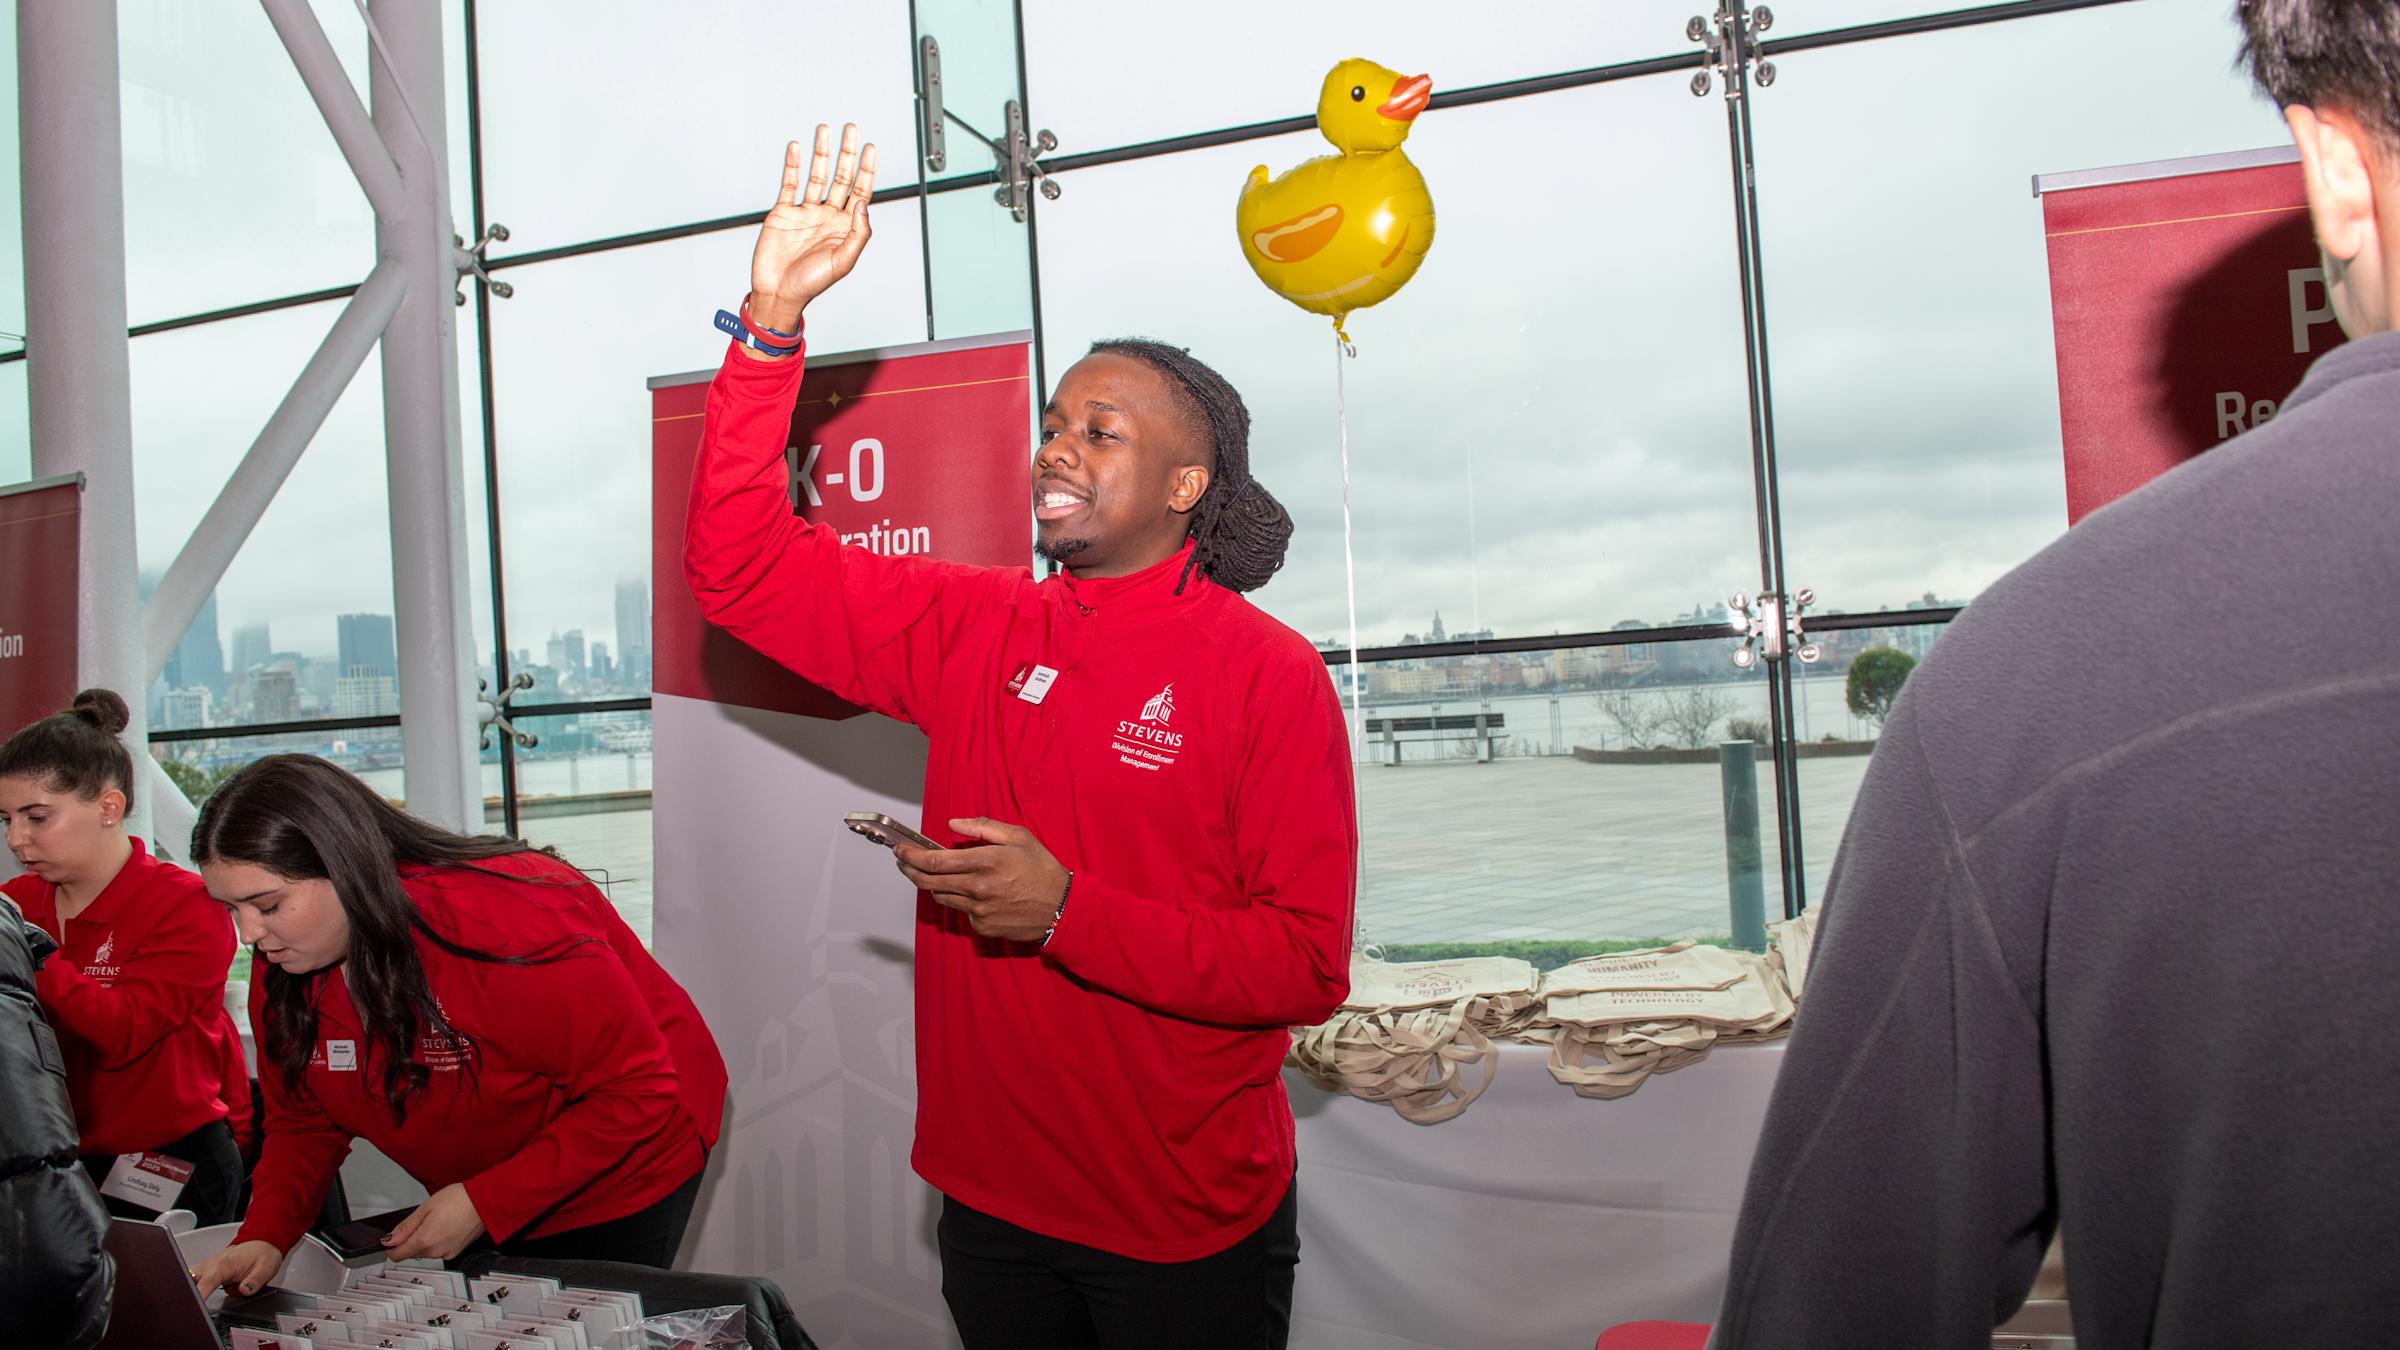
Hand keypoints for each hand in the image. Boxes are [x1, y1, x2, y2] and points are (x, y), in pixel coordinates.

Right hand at [191, 1240, 281, 1298]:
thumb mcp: (265, 1269)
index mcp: (224, 1264)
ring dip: (184, 1291)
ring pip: (185, 1278)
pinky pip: (189, 1279)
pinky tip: (188, 1298)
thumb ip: (254, 1281)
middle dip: (185, 1294)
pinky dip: (187, 1288)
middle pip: (188, 1280)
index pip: (206, 1282)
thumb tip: (245, 1290)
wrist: (261, 1243)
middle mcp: (210, 1265)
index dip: (199, 1295)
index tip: (195, 1306)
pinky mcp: (204, 1271)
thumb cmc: (262, 1254)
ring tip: (187, 1305)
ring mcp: (205, 1267)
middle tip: (189, 1308)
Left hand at [381, 1182, 487, 1260]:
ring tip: (437, 1221)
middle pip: (411, 1252)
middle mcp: (435, 1252)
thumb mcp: (426, 1207)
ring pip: (426, 1252)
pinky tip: (446, 1226)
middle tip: (421, 1220)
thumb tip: (389, 1239)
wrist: (486, 1201)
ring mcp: (447, 1253)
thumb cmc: (459, 1199)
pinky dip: (438, 1241)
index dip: (390, 1247)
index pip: (396, 1255)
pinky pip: (439, 1250)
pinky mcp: (456, 1252)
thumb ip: (405, 1227)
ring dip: (425, 1240)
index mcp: (424, 1240)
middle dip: (411, 1240)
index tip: (390, 1239)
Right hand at [748, 123, 877, 332]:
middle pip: (840, 177)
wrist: (777, 293)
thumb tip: (863, 202)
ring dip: (821, 153)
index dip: (867, 170)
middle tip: (851, 129)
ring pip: (816, 176)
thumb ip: (858, 233)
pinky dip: (792, 165)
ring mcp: (805, 213)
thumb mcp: (843, 262)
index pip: (860, 192)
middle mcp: (827, 216)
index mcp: (845, 228)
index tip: (870, 148)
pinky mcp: (783, 213)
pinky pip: (790, 184)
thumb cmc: (811, 284)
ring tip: (825, 130)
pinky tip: (797, 149)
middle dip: (846, 153)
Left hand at [896, 818, 1070, 942]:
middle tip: (904, 863)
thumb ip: (983, 827)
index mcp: (985, 862)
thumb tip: (953, 823)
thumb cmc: (1042, 869)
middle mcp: (977, 888)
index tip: (899, 851)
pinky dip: (960, 900)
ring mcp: (978, 911)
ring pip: (941, 897)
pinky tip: (971, 893)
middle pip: (929, 882)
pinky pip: (962, 912)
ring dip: (931, 885)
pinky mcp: (983, 927)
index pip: (933, 861)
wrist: (1062, 908)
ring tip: (932, 874)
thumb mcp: (1019, 837)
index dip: (910, 856)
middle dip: (910, 871)